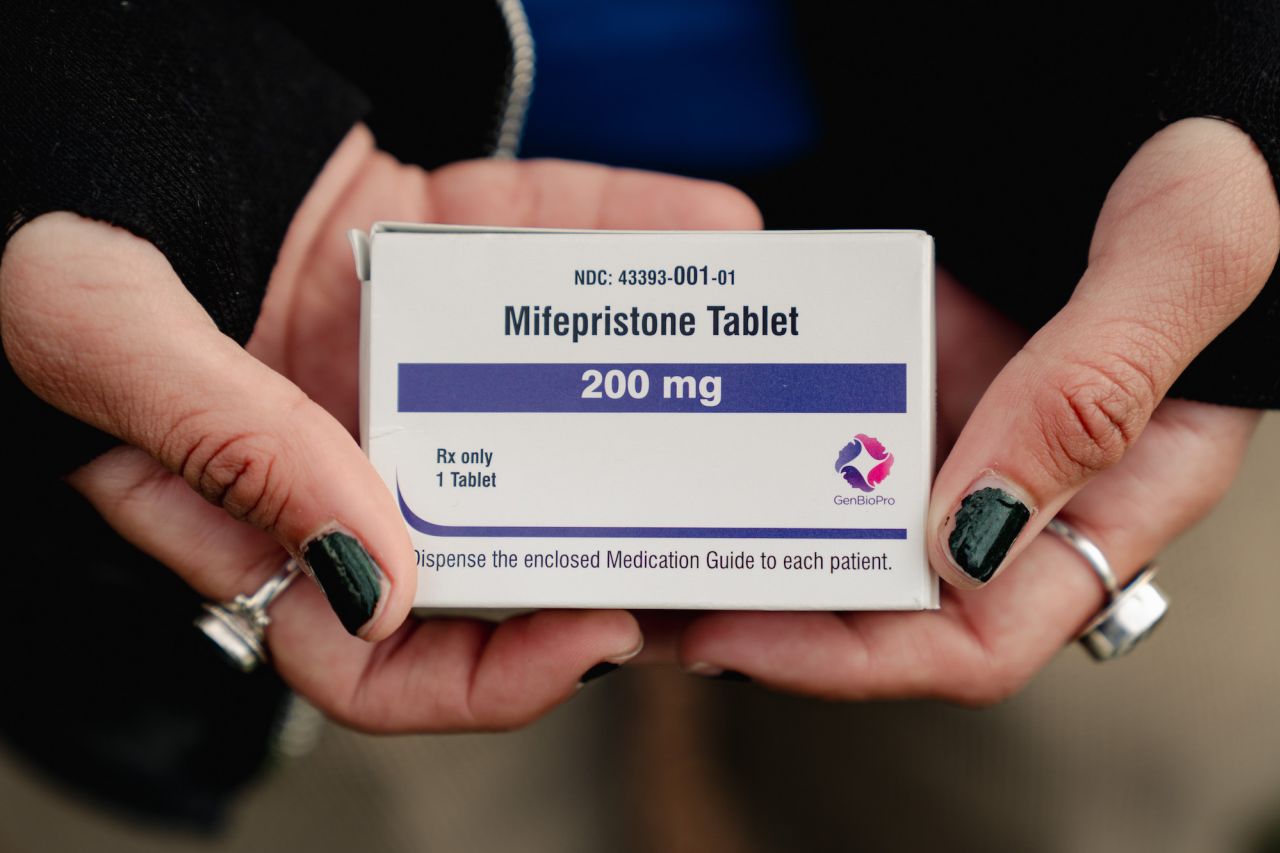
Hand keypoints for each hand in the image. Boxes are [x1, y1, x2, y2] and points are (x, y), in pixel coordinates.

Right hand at [0, 124, 761, 730]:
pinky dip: (621, 229)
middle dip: (619, 545)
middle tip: (725, 536)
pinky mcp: (434, 248)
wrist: (79, 96)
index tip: (594, 635)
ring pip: (545, 394)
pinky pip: (538, 248)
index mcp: (257, 513)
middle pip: (499, 537)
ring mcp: (403, 350)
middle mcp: (347, 448)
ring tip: (754, 379)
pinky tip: (709, 221)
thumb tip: (374, 571)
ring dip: (655, 386)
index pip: (380, 653)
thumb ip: (230, 449)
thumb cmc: (43, 226)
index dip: (488, 677)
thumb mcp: (105, 339)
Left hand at [675, 117, 1277, 702]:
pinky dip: (760, 450)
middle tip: (652, 608)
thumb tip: (968, 538)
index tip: (739, 638)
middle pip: (888, 607)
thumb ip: (1094, 388)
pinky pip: (828, 434)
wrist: (1145, 88)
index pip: (979, 639)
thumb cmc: (1208, 161)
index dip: (857, 660)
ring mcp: (961, 433)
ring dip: (750, 547)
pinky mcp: (913, 376)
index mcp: (1111, 501)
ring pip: (844, 530)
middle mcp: (1023, 488)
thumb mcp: (1181, 256)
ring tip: (641, 545)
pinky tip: (683, 442)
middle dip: (772, 621)